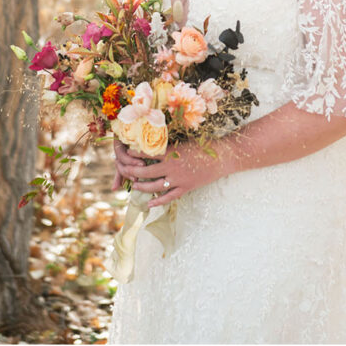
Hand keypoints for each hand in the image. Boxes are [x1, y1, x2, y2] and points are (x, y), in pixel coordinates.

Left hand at [119, 141, 235, 207]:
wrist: (221, 157)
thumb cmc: (202, 146)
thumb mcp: (183, 142)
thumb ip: (168, 146)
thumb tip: (153, 142)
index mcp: (170, 153)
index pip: (147, 154)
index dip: (135, 154)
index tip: (125, 153)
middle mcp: (172, 167)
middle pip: (147, 172)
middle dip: (133, 172)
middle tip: (124, 171)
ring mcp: (179, 180)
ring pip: (155, 186)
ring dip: (142, 186)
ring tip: (134, 186)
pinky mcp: (186, 188)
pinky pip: (169, 197)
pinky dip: (158, 201)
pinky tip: (149, 203)